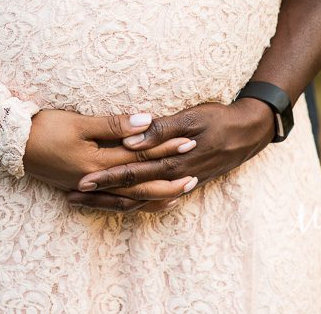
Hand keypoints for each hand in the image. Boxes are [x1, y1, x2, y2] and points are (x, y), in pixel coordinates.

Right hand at [23, 109, 197, 198]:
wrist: (10, 144)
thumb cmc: (43, 127)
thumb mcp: (79, 122)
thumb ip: (114, 125)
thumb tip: (146, 121)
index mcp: (97, 163)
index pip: (140, 156)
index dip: (166, 148)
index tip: (189, 141)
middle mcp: (95, 181)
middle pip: (140, 184)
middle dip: (168, 180)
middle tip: (195, 176)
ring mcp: (86, 188)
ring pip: (127, 198)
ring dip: (153, 196)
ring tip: (177, 195)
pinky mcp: (78, 188)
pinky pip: (111, 202)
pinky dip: (129, 202)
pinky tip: (140, 202)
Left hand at [65, 99, 274, 212]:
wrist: (248, 133)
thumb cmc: (218, 119)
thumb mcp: (192, 117)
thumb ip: (161, 129)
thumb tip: (131, 138)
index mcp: (173, 162)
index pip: (132, 172)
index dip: (106, 177)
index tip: (81, 181)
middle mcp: (173, 179)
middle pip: (131, 192)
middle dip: (101, 195)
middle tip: (71, 195)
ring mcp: (179, 185)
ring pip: (140, 199)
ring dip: (112, 201)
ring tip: (85, 201)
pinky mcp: (183, 184)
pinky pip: (153, 199)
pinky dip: (134, 202)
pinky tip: (118, 203)